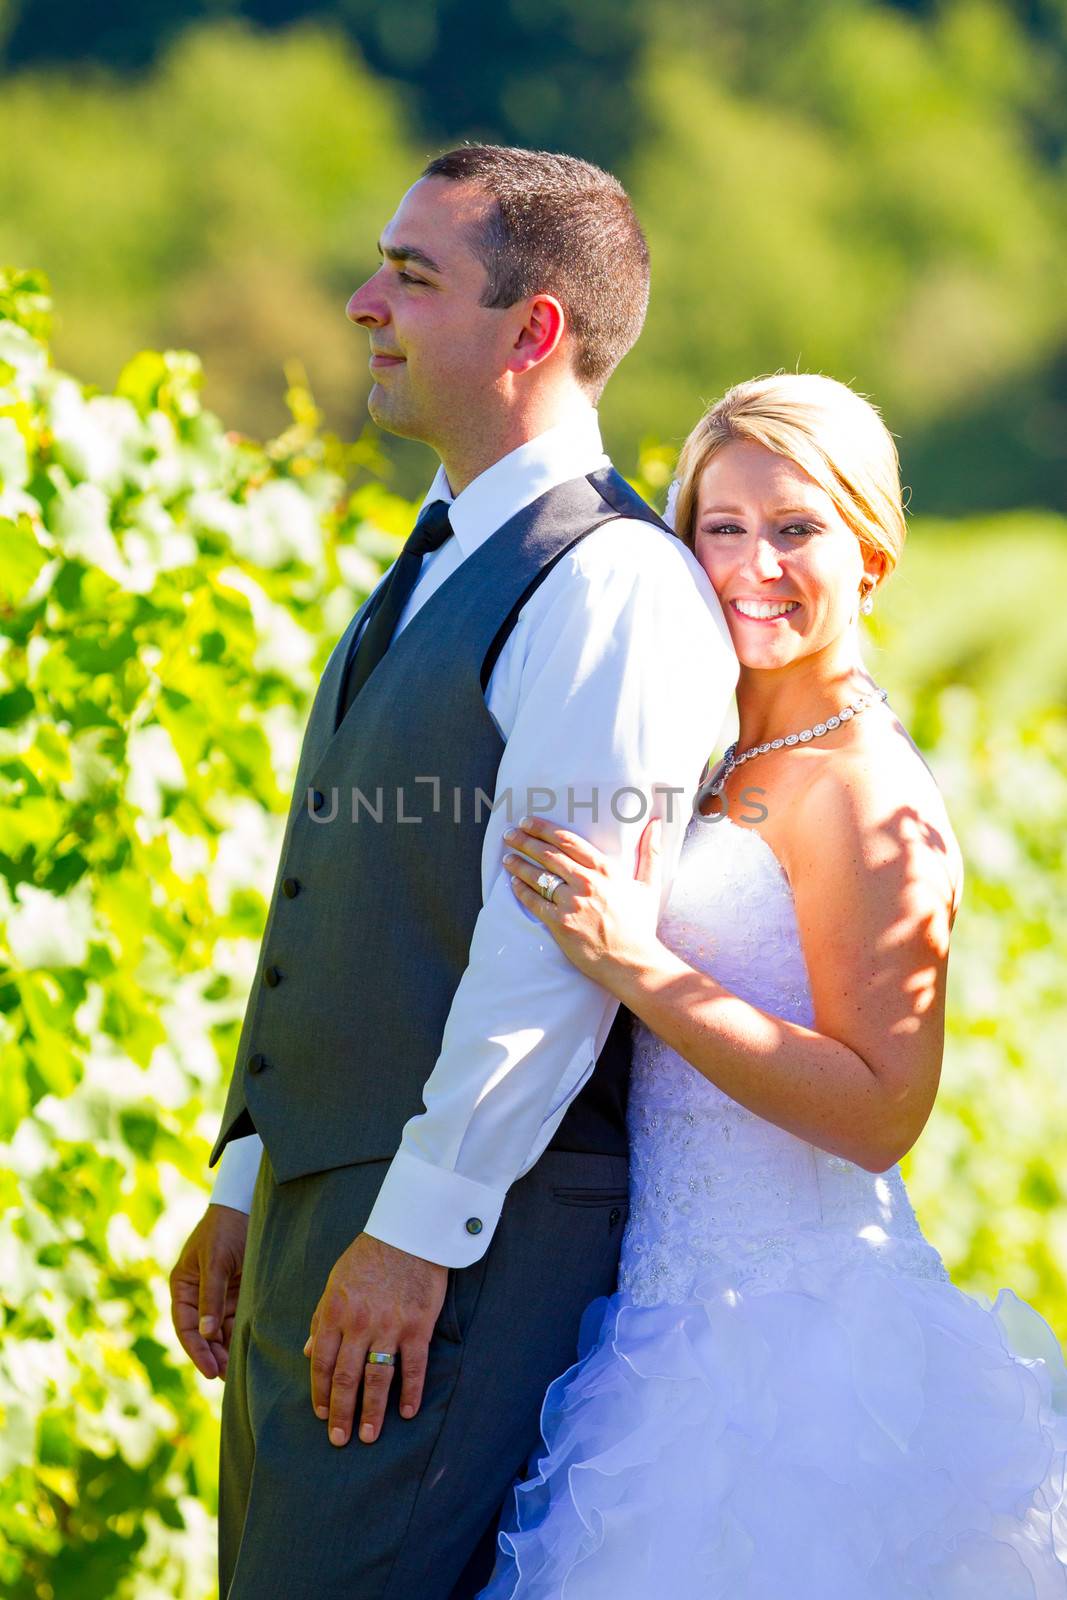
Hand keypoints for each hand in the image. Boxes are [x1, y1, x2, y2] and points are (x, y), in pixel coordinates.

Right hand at [169, 1203, 247, 1379]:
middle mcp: (198, 1296)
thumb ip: (211, 1296)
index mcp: (183, 1287)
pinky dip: (239, 1337)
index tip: (210, 1371)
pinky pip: (235, 1321)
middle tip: (226, 1377)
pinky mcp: (237, 1294)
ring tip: (238, 1371)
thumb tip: (206, 1334)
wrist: (246, 1207)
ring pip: (220, 1332)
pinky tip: (247, 1351)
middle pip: (203, 1334)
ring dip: (226, 1350)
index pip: (186, 1327)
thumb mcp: (215, 1261)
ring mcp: (218, 1296)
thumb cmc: (224, 1230)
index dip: (197, 1351)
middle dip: (213, 1355)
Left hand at [304, 1233, 446, 1446]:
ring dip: (372, 1411)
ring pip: (377, 1378)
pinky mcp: (417, 1326)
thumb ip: (320, 1318)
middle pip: (346, 1377)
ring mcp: (390, 1326)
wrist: (409, 1233)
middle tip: (340, 1440)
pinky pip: (413, 1367)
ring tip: (369, 1436)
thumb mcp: (335, 1282)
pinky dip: (411, 1392)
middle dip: (341, 1413)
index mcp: (335, 1311)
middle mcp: (359, 1323)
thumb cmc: (369, 1256)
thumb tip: (306, 1352)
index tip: (321, 1416)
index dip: (320, 1393)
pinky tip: (407, 1412)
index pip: (321, 1362)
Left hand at [502, 814, 665, 992]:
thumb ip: (650, 853)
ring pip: (537, 876)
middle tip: (510, 833)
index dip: (543, 828)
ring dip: (518, 863)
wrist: (632, 962)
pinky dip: (521, 890)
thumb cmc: (640, 925)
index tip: (528, 821)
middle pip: (548, 854)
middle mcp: (586, 882)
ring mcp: (571, 903)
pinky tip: (513, 883)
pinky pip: (534, 902)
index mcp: (605, 869)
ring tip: (507, 856)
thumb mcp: (649, 886)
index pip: (567, 840)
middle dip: (525, 841)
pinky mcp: (560, 923)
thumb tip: (657, 823)